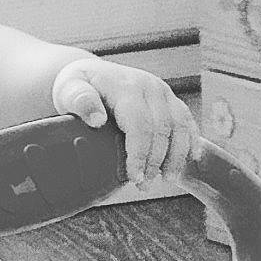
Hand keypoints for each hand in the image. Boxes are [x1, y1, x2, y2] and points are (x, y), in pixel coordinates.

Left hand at [52, 59, 196, 186]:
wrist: (93, 75)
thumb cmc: (77, 87)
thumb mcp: (69, 90)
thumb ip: (79, 101)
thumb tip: (97, 119)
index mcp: (126, 86)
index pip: (140, 123)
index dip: (140, 153)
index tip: (135, 177)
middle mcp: (150, 87)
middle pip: (163, 128)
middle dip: (157, 161)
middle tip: (145, 185)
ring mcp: (163, 92)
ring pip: (181, 126)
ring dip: (177, 156)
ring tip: (168, 179)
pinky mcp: (171, 100)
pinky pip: (187, 121)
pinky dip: (191, 142)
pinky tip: (189, 161)